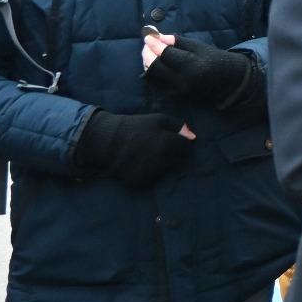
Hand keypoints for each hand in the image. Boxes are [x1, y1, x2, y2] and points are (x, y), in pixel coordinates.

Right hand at [73, 111, 196, 187]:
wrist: (107, 140)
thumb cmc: (135, 127)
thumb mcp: (158, 119)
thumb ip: (178, 126)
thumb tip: (194, 136)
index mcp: (167, 143)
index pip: (187, 148)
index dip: (183, 144)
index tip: (176, 141)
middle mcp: (160, 160)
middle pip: (180, 162)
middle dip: (176, 155)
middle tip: (163, 149)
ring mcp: (149, 172)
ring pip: (167, 171)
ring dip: (164, 165)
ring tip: (150, 155)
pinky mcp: (139, 181)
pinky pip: (152, 179)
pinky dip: (150, 173)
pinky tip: (141, 164)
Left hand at [143, 32, 262, 110]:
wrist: (226, 82)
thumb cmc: (214, 60)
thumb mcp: (199, 47)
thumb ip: (177, 41)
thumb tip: (157, 36)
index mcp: (193, 66)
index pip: (166, 54)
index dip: (154, 43)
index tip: (148, 34)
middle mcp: (183, 81)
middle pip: (155, 66)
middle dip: (148, 52)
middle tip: (148, 42)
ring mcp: (177, 91)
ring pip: (152, 76)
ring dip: (147, 62)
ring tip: (149, 51)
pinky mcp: (174, 96)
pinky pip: (155, 84)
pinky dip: (151, 72)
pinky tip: (153, 63)